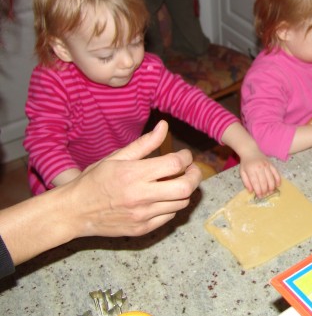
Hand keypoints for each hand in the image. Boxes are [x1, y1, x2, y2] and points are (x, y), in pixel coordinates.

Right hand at [0, 120, 201, 266]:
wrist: (73, 212)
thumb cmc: (94, 180)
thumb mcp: (117, 157)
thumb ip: (144, 143)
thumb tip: (164, 126)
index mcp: (134, 174)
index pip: (175, 164)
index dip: (186, 157)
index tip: (184, 155)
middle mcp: (141, 196)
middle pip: (186, 187)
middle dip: (195, 176)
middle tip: (192, 170)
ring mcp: (142, 216)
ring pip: (181, 203)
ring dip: (184, 191)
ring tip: (177, 182)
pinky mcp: (142, 230)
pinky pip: (170, 217)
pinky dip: (172, 205)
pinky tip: (164, 197)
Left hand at [221, 122, 280, 197]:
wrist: (250, 151)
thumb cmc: (245, 163)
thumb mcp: (242, 172)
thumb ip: (246, 182)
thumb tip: (251, 191)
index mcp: (251, 170)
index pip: (256, 183)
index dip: (258, 191)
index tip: (259, 196)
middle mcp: (259, 168)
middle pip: (264, 182)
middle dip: (265, 191)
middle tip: (265, 195)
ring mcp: (266, 166)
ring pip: (271, 179)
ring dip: (271, 187)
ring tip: (270, 192)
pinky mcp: (271, 164)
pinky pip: (276, 173)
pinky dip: (278, 180)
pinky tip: (278, 185)